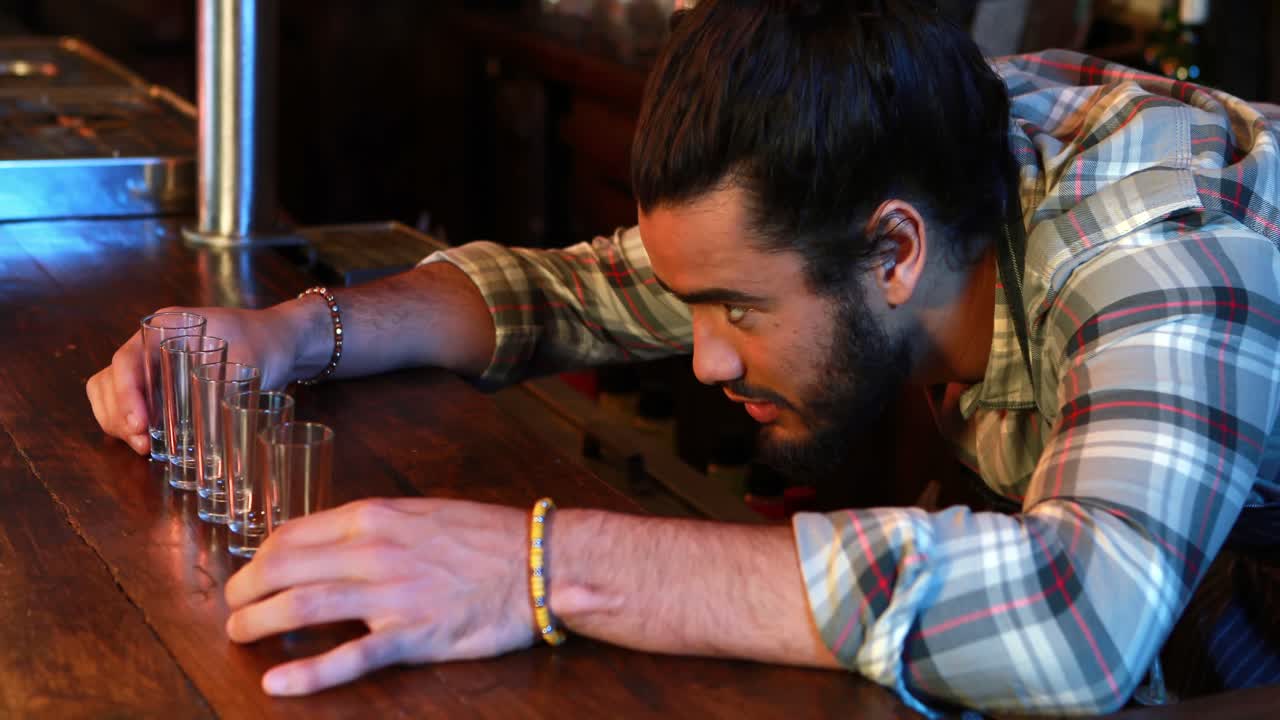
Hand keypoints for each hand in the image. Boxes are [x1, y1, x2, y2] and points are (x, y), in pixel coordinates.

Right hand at [85, 305, 298, 454]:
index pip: (127, 360)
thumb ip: (228, 386)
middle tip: (142, 444)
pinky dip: (131, 424)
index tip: (139, 424)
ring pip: (111, 394)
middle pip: (110, 380)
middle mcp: (151, 346)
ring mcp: (153, 367)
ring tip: (144, 448)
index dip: (125, 394)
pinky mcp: (161, 387)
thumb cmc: (265, 341)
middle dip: (118, 414)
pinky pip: (131, 404)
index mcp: (166, 328)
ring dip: (119, 423)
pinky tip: (148, 443)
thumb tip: (211, 423)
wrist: (280, 342)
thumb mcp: (250, 360)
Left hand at [224, 498, 536, 695]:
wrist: (541, 561)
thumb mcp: (423, 514)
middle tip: (233, 608)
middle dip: (246, 590)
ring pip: (304, 606)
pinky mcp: (413, 636)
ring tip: (239, 635)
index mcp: (375, 517)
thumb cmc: (488, 536)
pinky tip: (277, 684)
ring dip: (259, 622)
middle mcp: (375, 551)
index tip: (253, 573)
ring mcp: (392, 595)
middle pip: (286, 569)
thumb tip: (329, 542)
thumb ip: (375, 527)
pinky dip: (309, 674)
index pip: (293, 534)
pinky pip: (350, 657)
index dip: (261, 556)